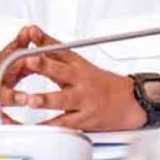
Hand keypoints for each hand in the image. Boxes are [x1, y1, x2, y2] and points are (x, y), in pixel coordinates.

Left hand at [16, 26, 146, 130]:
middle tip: (29, 60)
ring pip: (63, 100)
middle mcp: (80, 81)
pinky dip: (49, 127)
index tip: (31, 33)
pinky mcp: (83, 120)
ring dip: (46, 99)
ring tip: (31, 100)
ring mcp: (82, 101)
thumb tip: (33, 32)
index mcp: (78, 65)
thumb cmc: (101, 82)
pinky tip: (36, 127)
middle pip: (62, 71)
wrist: (130, 102)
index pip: (60, 50)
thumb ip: (52, 50)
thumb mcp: (78, 62)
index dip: (44, 42)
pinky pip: (64, 124)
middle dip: (45, 65)